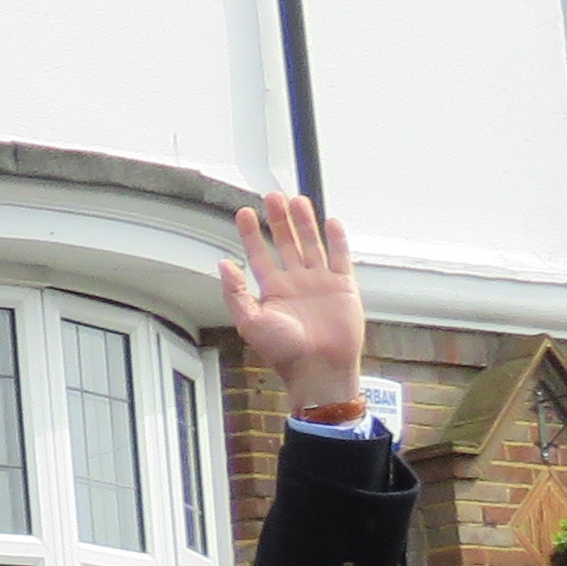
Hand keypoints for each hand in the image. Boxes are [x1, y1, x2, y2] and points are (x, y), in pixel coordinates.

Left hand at [223, 190, 367, 414]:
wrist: (319, 369)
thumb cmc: (284, 352)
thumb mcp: (250, 322)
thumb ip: (235, 293)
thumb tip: (223, 264)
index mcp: (272, 290)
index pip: (259, 254)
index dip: (251, 233)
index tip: (244, 213)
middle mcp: (295, 283)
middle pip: (286, 242)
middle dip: (278, 220)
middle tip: (272, 196)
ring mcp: (320, 282)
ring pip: (311, 244)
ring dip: (304, 222)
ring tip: (297, 200)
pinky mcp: (343, 287)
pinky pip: (340, 257)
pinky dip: (337, 240)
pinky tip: (331, 222)